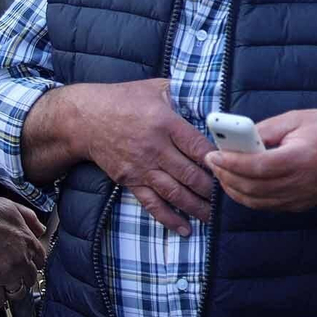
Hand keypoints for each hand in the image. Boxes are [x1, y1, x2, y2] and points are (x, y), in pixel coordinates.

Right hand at [0, 197, 46, 308]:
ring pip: (15, 292)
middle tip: (17, 282)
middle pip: (29, 278)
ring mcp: (7, 273)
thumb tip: (40, 229)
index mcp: (29, 242)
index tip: (29, 265)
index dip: (33, 263)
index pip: (40, 259)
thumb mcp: (14, 208)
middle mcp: (22, 260)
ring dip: (10, 293)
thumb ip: (29, 219)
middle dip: (24, 280)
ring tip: (5, 294)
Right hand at [69, 79, 215, 233]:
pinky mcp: (129, 181)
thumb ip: (183, 94)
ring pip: (174, 192)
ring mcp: (141, 167)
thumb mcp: (156, 88)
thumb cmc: (124, 99)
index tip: (232, 168)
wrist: (84, 119)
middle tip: (230, 197)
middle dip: (212, 189)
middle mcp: (155, 148)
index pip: (197, 146)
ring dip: (196, 207)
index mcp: (165, 123)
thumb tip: (209, 96)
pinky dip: (169, 218)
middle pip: (189, 174)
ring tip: (214, 216)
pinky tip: (185, 228)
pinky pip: (151, 203)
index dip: (215, 160)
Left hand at [206, 109, 316, 213]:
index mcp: (301, 157)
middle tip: (213, 160)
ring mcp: (297, 199)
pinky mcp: (296, 206)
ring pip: (253, 200)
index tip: (214, 153)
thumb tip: (241, 137)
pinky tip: (238, 181)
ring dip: (231, 187)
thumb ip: (270, 128)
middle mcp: (299, 183)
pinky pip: (263, 205)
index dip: (232, 161)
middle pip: (251, 187)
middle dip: (225, 174)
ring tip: (221, 170)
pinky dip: (245, 195)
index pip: (258, 166)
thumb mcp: (303, 118)